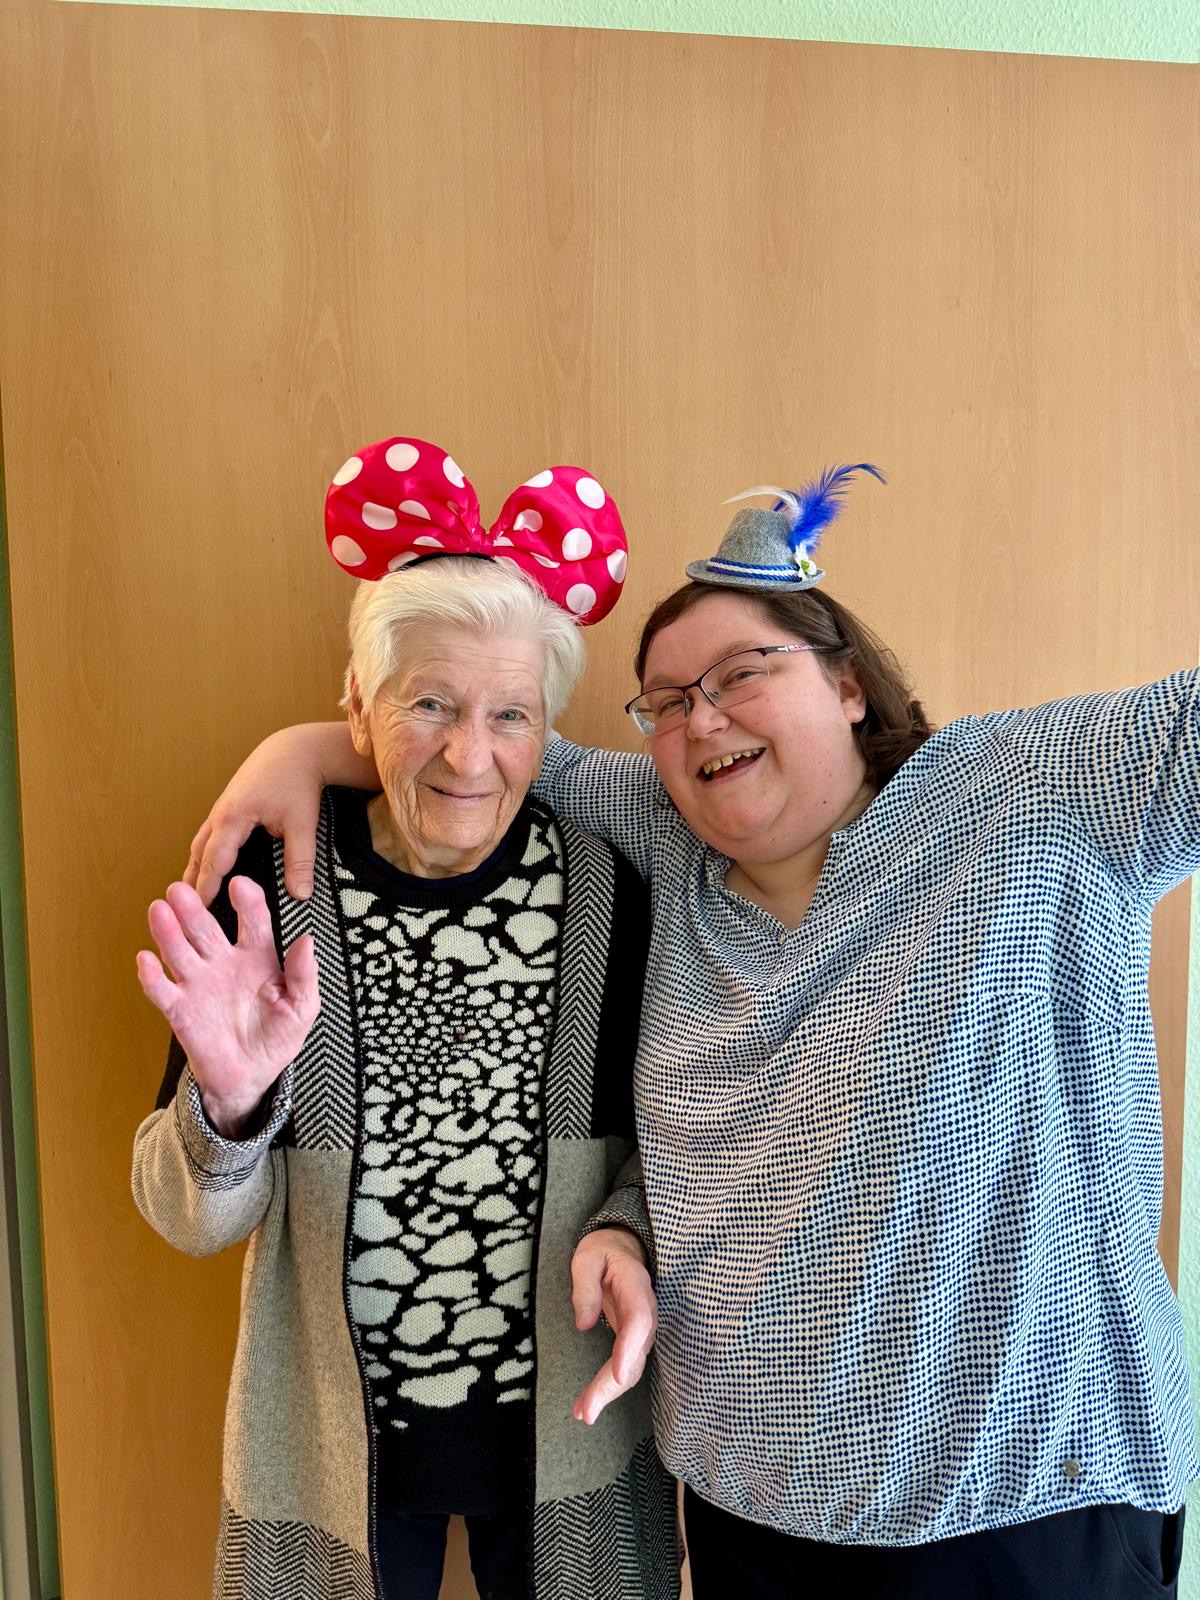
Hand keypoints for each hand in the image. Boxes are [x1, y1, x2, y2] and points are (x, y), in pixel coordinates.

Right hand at [136, 878, 318, 1136]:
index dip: (247, 903)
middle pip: (205, 929)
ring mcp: (199, 984)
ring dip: (168, 932)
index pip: (252, 922)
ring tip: (159, 910)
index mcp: (257, 958)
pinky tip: (145, 958)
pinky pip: (162, 990)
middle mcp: (224, 963)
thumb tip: (306, 941)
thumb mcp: (302, 1007)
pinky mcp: (180, 1010)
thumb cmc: (278, 1037)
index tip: (240, 885)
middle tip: (181, 888)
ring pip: (180, 951)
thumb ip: (304, 975)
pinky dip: (151, 976)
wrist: (251, 1078)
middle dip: (193, 909)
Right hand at [184, 723, 373, 905]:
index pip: (213, 862)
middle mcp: (220, 814)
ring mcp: (221, 808)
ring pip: (200, 844)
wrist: (296, 749)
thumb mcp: (302, 823)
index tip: (198, 913)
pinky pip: (209, 835)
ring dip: (194, 868)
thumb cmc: (298, 782)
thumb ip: (300, 861)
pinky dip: (204, 854)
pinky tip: (209, 867)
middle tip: (185, 913)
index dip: (205, 889)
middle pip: (198, 854)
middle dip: (191, 883)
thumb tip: (300, 895)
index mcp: (233, 818)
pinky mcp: (228, 806)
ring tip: (190, 896)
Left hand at [570, 1228, 655, 1424]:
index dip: (630, 1348)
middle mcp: (645, 1312)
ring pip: (632, 1368)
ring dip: (609, 1393)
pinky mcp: (633, 1341)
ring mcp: (641, 1330)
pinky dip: (609, 1388)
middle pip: (636, 1354)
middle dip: (613, 1385)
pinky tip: (588, 1405)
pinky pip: (625, 1368)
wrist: (623, 1250)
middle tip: (587, 1411)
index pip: (639, 1320)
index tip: (619, 1374)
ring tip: (583, 1413)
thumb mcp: (587, 1257)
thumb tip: (583, 1324)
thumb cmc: (603, 1252)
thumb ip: (585, 1286)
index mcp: (636, 1286)